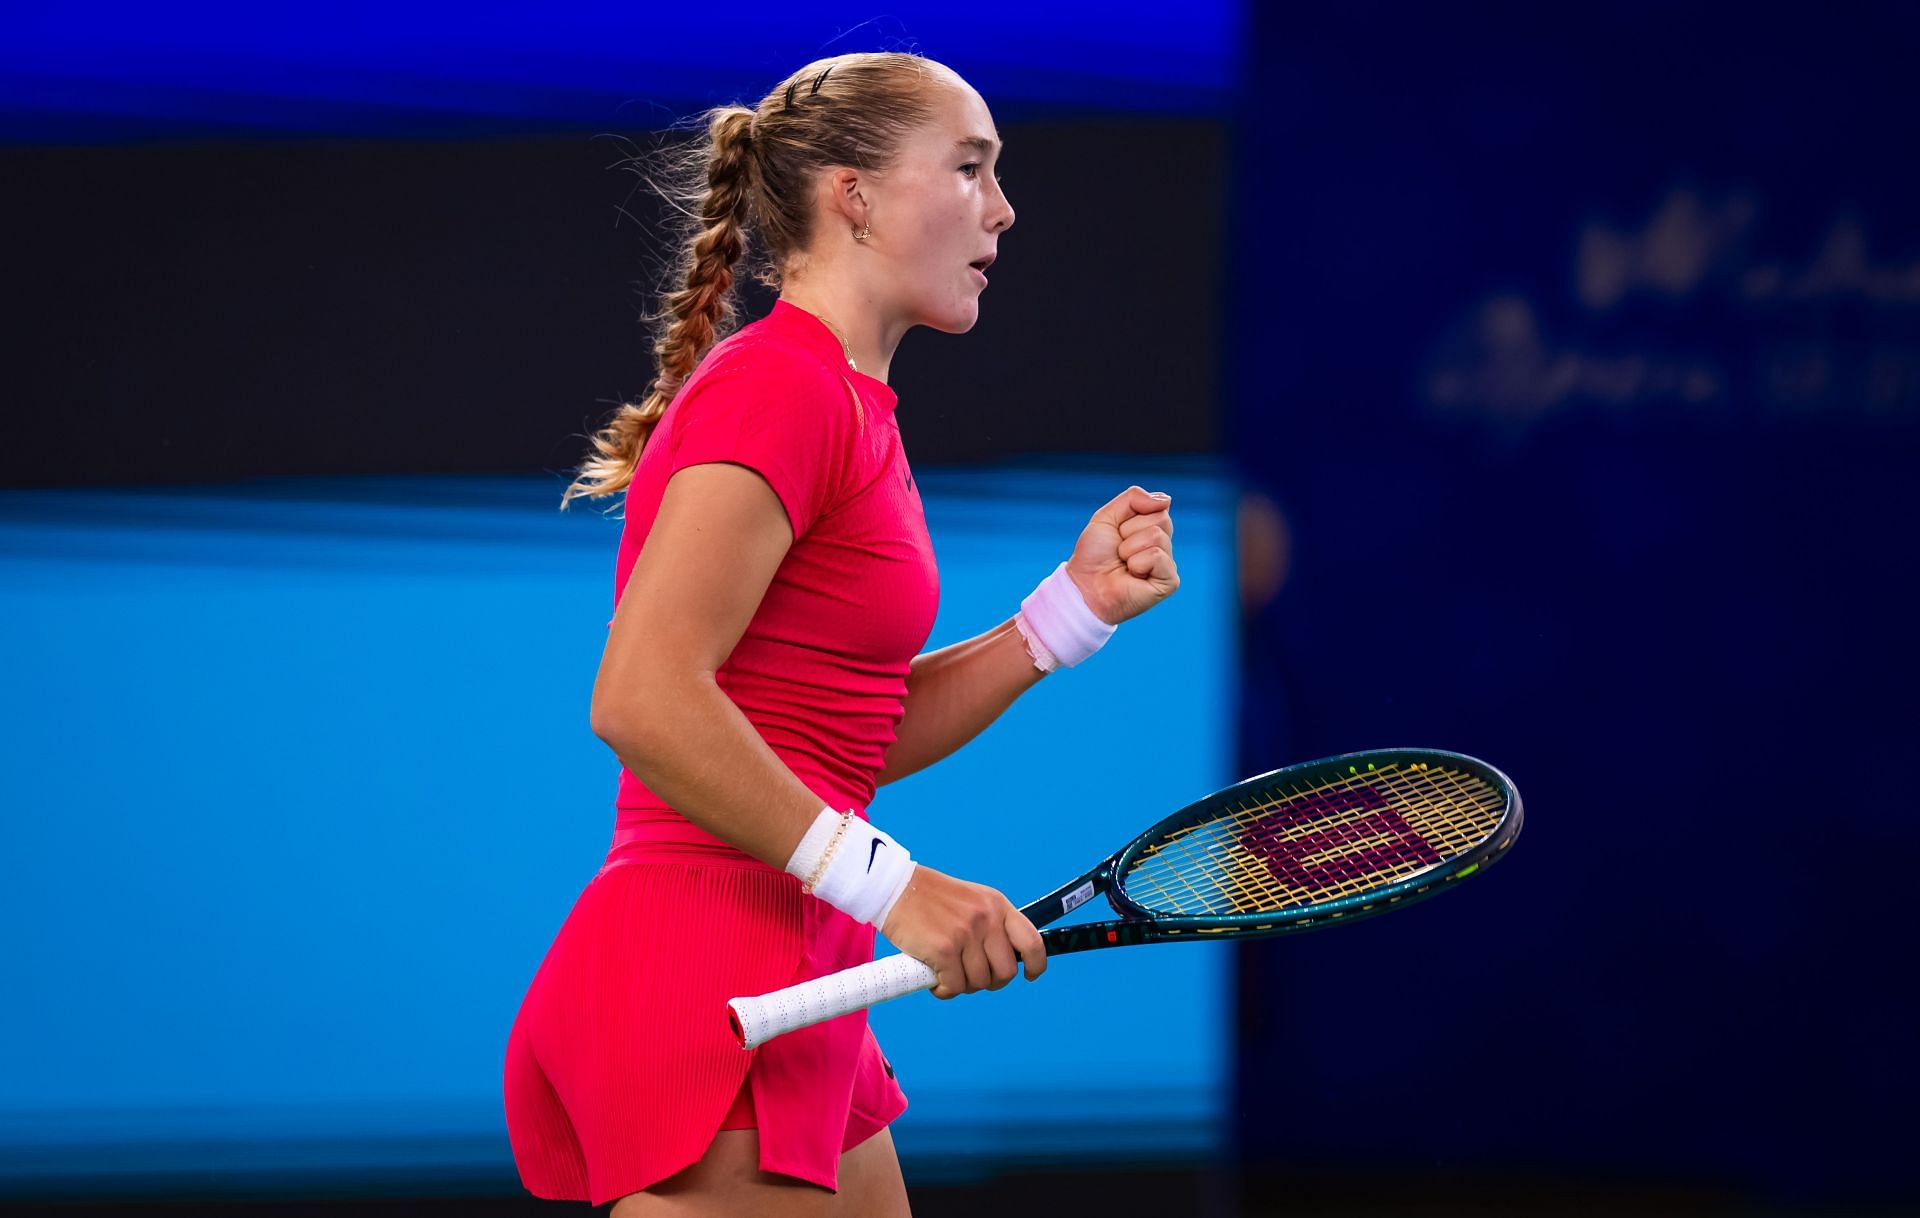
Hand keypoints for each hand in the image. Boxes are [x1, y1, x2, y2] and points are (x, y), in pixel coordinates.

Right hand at [879, 865, 1046, 997]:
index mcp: (998, 905)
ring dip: (962, 985)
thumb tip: (1002, 960)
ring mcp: (966, 934)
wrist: (895, 887)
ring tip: (946, 972)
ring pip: (979, 983)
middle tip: (968, 975)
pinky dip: (944, 990)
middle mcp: (987, 919)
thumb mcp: (972, 901)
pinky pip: (954, 987)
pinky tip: (934, 978)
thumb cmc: (930, 898)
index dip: (1036, 965)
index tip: (1030, 976)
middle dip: (989, 981)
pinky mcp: (944, 949)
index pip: (1032, 942)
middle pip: (1006, 971)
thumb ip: (990, 925)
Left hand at [1066, 485, 1179, 624]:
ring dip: (1129, 549)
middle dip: (1129, 532)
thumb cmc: (1094, 555)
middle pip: (1160, 519)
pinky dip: (1137, 563)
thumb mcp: (1106, 516)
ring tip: (1123, 564)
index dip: (1130, 517)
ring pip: (1156, 536)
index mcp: (1152, 528)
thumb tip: (1166, 500)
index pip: (1157, 505)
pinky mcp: (1169, 582)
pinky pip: (1156, 556)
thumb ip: (1133, 498)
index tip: (1117, 533)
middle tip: (1119, 551)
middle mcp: (1163, 545)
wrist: (1084, 585)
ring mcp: (1167, 564)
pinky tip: (1132, 575)